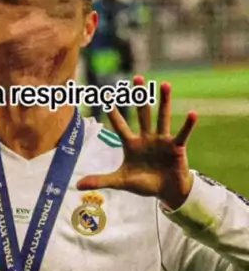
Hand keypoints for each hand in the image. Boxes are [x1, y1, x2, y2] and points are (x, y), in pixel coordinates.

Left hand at [78, 77, 197, 209]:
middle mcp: (146, 138)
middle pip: (142, 114)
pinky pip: (182, 134)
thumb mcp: (120, 182)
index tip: (107, 95)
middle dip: (139, 97)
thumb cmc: (144, 184)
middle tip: (137, 78)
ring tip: (165, 84)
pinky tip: (193, 113)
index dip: (113, 112)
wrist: (166, 192)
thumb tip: (76, 185)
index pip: (120, 125)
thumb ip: (100, 180)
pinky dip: (188, 125)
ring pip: (162, 117)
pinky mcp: (176, 147)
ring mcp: (162, 141)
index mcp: (131, 144)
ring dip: (164, 101)